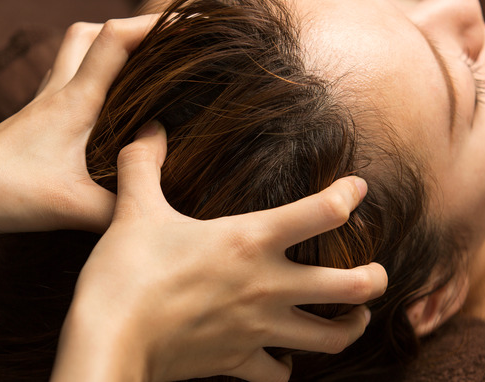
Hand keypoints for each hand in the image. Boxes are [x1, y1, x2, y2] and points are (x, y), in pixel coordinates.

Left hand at [0, 15, 156, 237]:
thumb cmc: (2, 191)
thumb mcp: (72, 207)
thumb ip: (121, 206)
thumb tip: (154, 208)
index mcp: (74, 100)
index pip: (115, 39)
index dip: (152, 24)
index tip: (186, 26)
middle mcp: (56, 93)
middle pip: (89, 34)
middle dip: (126, 32)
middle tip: (157, 53)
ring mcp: (40, 107)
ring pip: (73, 58)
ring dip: (104, 56)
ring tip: (136, 82)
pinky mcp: (30, 126)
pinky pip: (63, 90)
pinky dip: (88, 89)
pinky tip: (101, 123)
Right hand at [51, 122, 387, 381]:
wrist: (108, 341)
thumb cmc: (125, 273)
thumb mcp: (134, 209)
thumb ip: (143, 163)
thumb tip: (149, 128)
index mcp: (250, 239)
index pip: (323, 211)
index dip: (349, 195)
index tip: (357, 189)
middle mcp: (267, 285)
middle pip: (353, 286)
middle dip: (375, 279)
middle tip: (376, 272)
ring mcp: (258, 328)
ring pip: (332, 338)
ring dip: (350, 327)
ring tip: (354, 316)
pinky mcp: (238, 363)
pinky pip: (277, 375)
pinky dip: (285, 368)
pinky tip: (282, 358)